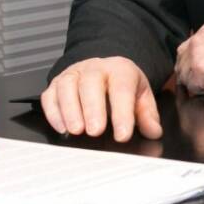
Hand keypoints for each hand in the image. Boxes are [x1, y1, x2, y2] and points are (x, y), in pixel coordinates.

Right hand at [40, 57, 161, 141]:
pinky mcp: (56, 84)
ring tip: (76, 131)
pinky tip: (61, 127)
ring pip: (67, 86)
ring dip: (70, 109)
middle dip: (92, 108)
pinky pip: (50, 95)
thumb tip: (153, 131)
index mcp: (120, 70)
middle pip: (90, 83)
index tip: (123, 135)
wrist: (105, 69)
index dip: (122, 112)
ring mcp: (73, 74)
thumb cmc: (122, 85)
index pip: (122, 88)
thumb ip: (147, 114)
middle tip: (95, 131)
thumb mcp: (141, 95)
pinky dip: (53, 111)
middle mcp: (94, 68)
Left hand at [174, 24, 203, 96]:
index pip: (187, 50)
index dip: (193, 64)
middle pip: (181, 63)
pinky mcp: (199, 73)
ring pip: (185, 77)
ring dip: (197, 84)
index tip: (202, 72)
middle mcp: (197, 41)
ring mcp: (196, 56)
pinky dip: (203, 92)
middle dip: (191, 74)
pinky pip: (193, 89)